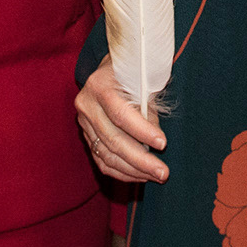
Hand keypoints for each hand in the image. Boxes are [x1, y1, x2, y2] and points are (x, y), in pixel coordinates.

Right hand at [76, 63, 167, 183]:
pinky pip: (102, 161)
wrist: (111, 70)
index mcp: (99, 85)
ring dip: (134, 170)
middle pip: (113, 139)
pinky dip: (122, 172)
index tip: (163, 144)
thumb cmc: (133, 74)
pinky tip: (140, 176)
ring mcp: (83, 123)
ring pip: (107, 155)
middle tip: (163, 172)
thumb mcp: (143, 82)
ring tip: (156, 176)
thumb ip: (148, 109)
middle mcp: (86, 105)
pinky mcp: (86, 137)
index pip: (120, 114)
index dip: (142, 131)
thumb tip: (155, 142)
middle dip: (141, 160)